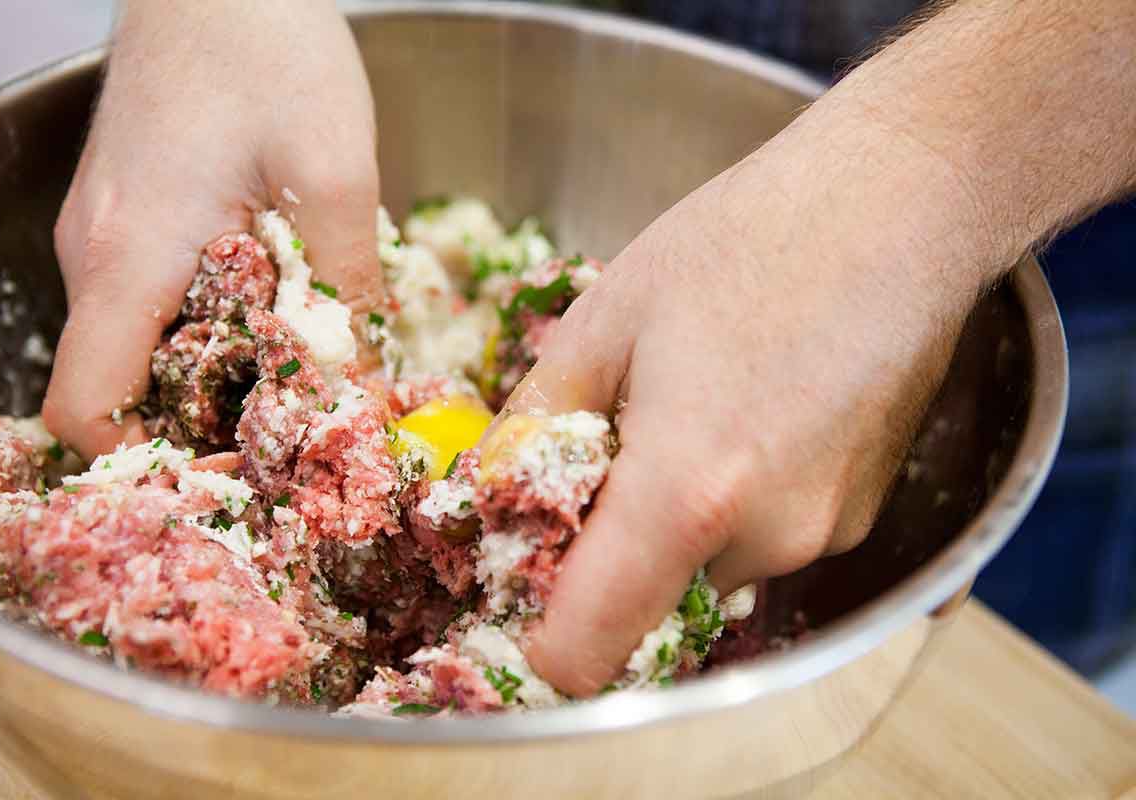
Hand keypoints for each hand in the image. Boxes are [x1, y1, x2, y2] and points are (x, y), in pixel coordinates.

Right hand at [44, 0, 379, 458]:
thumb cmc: (266, 47)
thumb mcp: (334, 174)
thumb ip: (346, 290)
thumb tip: (362, 387)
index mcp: (127, 260)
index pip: (86, 410)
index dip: (151, 460)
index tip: (237, 462)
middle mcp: (97, 258)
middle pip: (121, 388)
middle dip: (204, 423)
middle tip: (294, 426)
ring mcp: (107, 236)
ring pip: (143, 346)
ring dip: (216, 372)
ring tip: (298, 365)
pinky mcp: (132, 216)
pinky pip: (155, 301)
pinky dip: (210, 325)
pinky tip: (275, 305)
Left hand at [514, 0, 1135, 694]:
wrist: (902, 202)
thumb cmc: (747, 240)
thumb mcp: (605, 318)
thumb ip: (535, 423)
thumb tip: (493, 489)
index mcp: (683, 494)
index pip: (586, 652)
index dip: (539, 641)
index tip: (522, 591)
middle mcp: (764, 540)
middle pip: (648, 611)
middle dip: (609, 559)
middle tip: (600, 462)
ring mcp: (824, 535)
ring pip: (707, 573)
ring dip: (674, 528)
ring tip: (683, 417)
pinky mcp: (862, 516)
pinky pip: (765, 542)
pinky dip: (734, 507)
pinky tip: (744, 415)